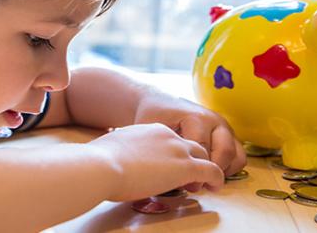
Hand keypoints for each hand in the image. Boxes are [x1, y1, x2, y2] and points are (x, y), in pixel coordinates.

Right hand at [89, 123, 224, 201]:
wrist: (102, 165)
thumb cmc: (99, 160)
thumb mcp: (114, 148)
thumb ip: (121, 151)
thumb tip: (112, 161)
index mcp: (151, 129)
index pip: (173, 139)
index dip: (175, 154)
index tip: (171, 166)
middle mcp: (168, 135)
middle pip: (193, 145)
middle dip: (196, 159)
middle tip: (194, 175)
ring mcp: (178, 150)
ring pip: (205, 156)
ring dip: (208, 169)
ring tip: (207, 183)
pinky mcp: (186, 167)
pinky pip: (212, 171)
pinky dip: (217, 178)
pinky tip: (216, 186)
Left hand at [133, 95, 245, 176]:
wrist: (159, 103)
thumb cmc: (154, 116)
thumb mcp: (153, 129)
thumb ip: (163, 149)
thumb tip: (174, 178)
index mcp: (197, 117)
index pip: (202, 149)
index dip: (192, 169)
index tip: (180, 179)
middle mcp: (215, 121)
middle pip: (225, 152)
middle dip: (211, 172)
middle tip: (195, 185)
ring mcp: (224, 128)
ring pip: (237, 155)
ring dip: (223, 172)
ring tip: (203, 180)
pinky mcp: (229, 135)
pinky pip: (239, 157)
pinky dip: (229, 170)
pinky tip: (209, 174)